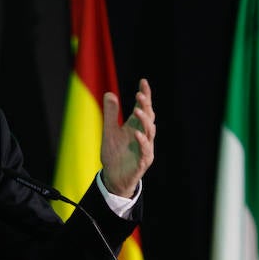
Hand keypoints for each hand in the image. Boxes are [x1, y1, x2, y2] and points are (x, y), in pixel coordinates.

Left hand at [101, 78, 155, 196]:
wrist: (113, 177)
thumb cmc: (114, 154)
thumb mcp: (109, 131)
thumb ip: (110, 114)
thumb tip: (109, 93)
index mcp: (136, 127)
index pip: (143, 108)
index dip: (145, 95)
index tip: (143, 82)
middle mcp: (143, 136)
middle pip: (149, 117)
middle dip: (146, 106)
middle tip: (140, 95)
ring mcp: (145, 148)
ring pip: (150, 132)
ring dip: (144, 121)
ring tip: (137, 110)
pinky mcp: (143, 162)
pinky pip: (145, 150)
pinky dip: (142, 142)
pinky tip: (136, 134)